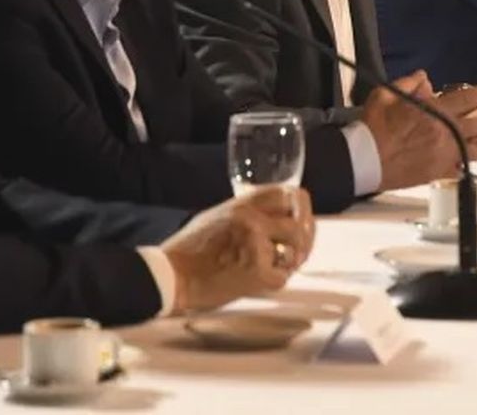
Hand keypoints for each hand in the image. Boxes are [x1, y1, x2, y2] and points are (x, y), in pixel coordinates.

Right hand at [161, 186, 314, 312]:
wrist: (170, 276)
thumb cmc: (189, 250)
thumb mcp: (218, 216)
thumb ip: (247, 213)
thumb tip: (273, 218)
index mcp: (243, 203)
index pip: (289, 193)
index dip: (301, 209)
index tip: (300, 222)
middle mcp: (252, 218)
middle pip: (300, 221)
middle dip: (306, 238)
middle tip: (298, 253)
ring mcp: (255, 243)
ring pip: (296, 250)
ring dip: (291, 262)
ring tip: (276, 268)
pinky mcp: (256, 271)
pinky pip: (282, 277)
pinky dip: (274, 283)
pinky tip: (258, 283)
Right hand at [362, 72, 476, 190]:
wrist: (363, 159)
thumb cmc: (373, 125)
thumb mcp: (387, 94)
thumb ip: (410, 84)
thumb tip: (426, 79)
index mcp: (436, 110)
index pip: (473, 97)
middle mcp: (447, 131)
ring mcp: (445, 154)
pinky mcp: (439, 173)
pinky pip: (466, 177)